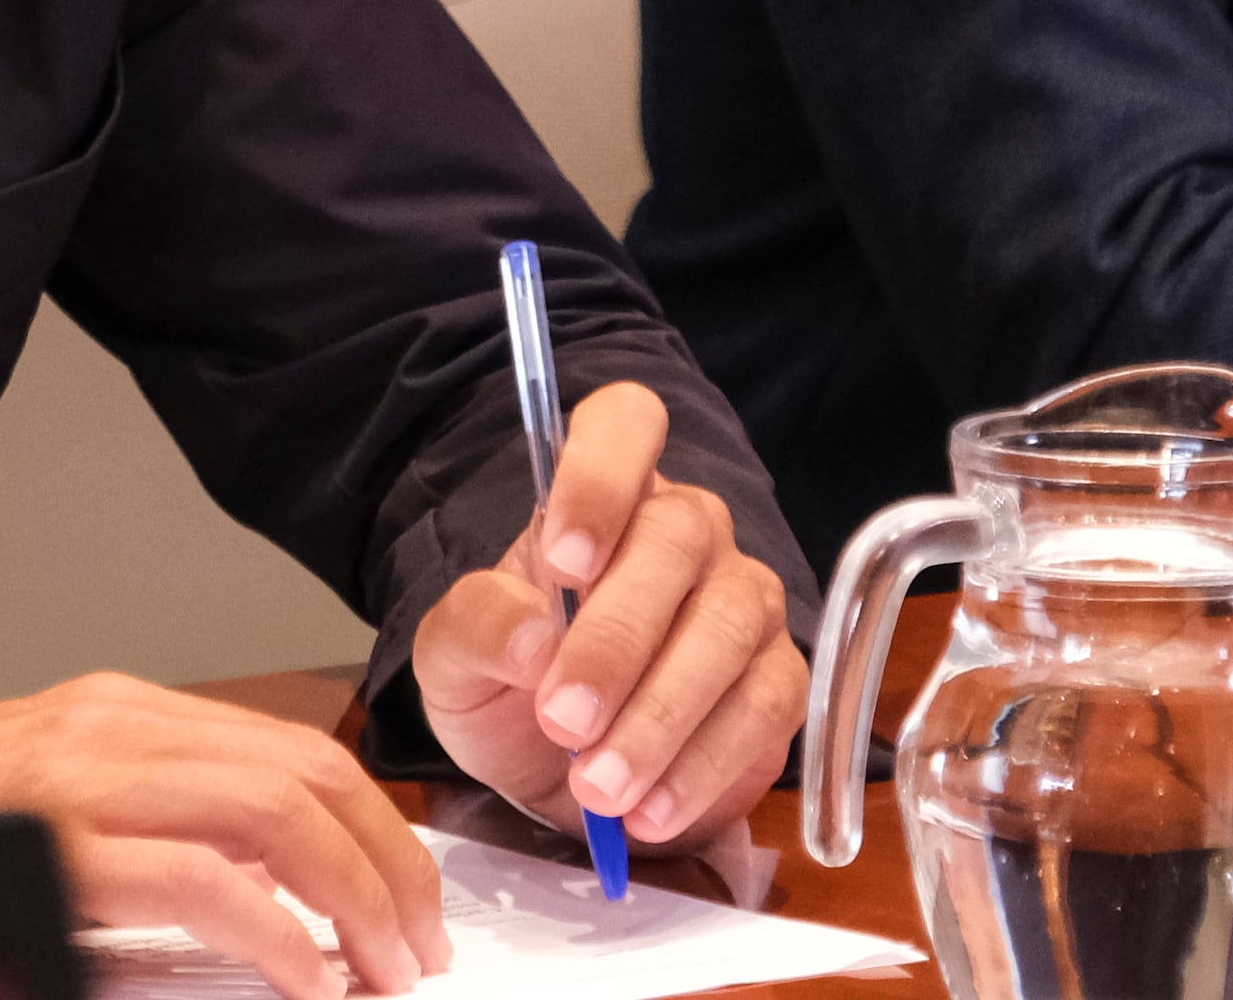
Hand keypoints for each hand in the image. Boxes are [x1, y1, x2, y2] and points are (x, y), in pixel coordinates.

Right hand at [0, 671, 443, 999]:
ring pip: (279, 814)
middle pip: (308, 773)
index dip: (376, 827)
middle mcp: (114, 726)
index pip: (294, 748)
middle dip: (391, 866)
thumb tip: (277, 895)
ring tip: (384, 973)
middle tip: (420, 948)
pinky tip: (307, 984)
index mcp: (121, 713)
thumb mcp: (54, 807)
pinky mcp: (60, 849)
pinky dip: (280, 941)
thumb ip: (156, 825)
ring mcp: (85, 780)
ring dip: (356, 902)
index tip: (410, 897)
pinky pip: (208, 885)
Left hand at [412, 382, 800, 851]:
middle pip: (678, 537)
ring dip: (660, 713)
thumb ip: (478, 624)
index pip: (625, 423)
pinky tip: (649, 809)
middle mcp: (685, 529)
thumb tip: (538, 633)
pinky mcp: (778, 680)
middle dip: (617, 636)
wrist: (552, 775)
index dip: (600, 477)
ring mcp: (743, 599)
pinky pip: (764, 707)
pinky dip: (703, 764)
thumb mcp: (454, 657)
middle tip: (563, 719)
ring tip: (598, 786)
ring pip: (728, 626)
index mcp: (601, 495)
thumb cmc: (506, 686)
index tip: (561, 561)